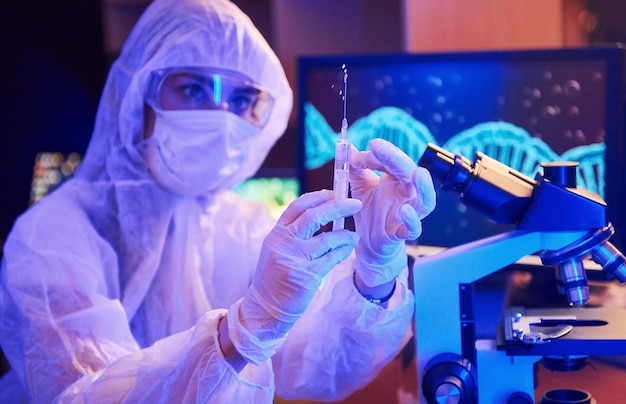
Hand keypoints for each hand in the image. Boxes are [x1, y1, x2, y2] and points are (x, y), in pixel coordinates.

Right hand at [225, 190, 360, 364]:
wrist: (265, 310)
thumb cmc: (274, 279)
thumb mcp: (275, 251)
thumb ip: (293, 234)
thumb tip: (322, 216)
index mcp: (275, 235)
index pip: (297, 207)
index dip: (317, 197)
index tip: (332, 193)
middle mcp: (284, 244)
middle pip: (315, 216)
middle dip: (338, 206)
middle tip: (355, 204)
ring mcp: (295, 259)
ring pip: (329, 238)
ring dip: (346, 235)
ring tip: (354, 236)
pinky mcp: (308, 276)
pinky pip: (333, 258)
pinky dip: (343, 251)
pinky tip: (348, 249)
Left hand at [349, 138, 435, 288]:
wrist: (368, 242)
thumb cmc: (370, 211)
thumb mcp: (360, 186)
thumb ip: (355, 168)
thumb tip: (349, 148)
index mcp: (398, 180)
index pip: (394, 160)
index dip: (381, 152)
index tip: (367, 146)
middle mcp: (407, 195)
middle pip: (410, 173)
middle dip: (395, 158)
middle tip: (378, 146)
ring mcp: (409, 214)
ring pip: (426, 201)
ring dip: (424, 187)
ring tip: (417, 173)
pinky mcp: (403, 233)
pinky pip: (413, 228)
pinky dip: (412, 220)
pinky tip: (405, 210)